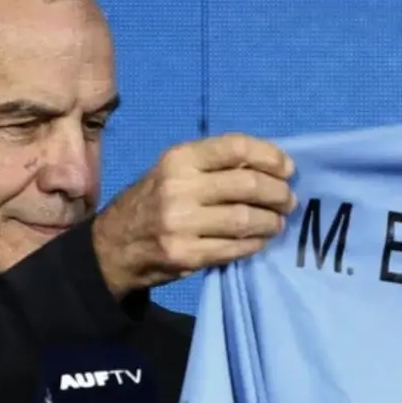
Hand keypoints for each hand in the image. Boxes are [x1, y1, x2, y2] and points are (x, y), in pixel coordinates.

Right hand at [92, 133, 297, 296]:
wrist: (113, 246)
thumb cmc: (153, 201)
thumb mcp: (174, 171)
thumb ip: (214, 165)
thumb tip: (270, 167)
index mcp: (179, 159)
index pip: (236, 147)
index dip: (270, 156)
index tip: (288, 169)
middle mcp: (179, 187)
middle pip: (248, 184)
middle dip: (278, 193)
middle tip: (288, 200)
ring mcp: (181, 223)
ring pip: (245, 219)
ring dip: (271, 222)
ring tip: (277, 222)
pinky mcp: (185, 255)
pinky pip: (234, 248)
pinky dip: (255, 244)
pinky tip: (259, 241)